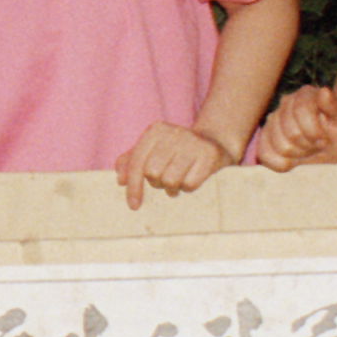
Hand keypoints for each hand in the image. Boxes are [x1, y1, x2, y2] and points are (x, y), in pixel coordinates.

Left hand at [115, 121, 230, 209]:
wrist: (215, 141)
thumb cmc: (177, 151)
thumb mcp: (152, 150)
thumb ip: (131, 161)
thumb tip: (121, 180)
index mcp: (155, 130)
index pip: (137, 162)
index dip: (133, 186)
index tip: (133, 205)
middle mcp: (173, 133)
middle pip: (152, 174)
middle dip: (157, 183)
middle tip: (166, 180)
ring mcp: (193, 143)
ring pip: (170, 181)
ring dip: (173, 188)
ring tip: (178, 180)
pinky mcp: (209, 155)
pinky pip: (189, 185)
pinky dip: (188, 188)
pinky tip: (192, 178)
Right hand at [254, 85, 336, 171]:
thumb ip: (334, 105)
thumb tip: (324, 91)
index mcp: (305, 95)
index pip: (301, 113)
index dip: (316, 132)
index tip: (326, 139)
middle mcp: (285, 104)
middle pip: (292, 134)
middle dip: (309, 145)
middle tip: (318, 144)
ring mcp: (273, 121)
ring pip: (280, 146)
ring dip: (298, 155)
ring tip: (308, 150)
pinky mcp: (266, 139)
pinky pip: (264, 154)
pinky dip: (280, 163)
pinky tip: (294, 161)